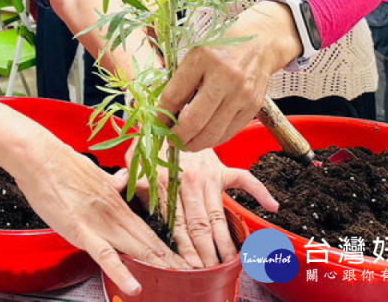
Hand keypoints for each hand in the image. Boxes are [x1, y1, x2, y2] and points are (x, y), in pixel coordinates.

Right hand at [10, 135, 186, 295]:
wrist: (39, 156)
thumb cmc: (60, 164)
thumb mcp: (94, 173)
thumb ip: (111, 182)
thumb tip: (123, 180)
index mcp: (117, 200)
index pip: (149, 228)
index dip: (168, 245)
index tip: (183, 257)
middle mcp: (114, 213)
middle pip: (149, 241)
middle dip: (171, 260)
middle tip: (192, 273)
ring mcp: (99, 223)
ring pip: (136, 248)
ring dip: (157, 266)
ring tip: (177, 280)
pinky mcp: (81, 231)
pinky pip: (105, 255)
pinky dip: (121, 272)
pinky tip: (134, 285)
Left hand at [122, 145, 277, 266]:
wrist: (172, 116)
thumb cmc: (152, 144)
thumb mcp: (135, 159)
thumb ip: (127, 177)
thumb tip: (114, 185)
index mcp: (168, 181)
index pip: (177, 222)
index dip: (184, 246)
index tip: (188, 265)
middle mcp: (190, 181)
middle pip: (200, 224)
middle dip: (205, 251)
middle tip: (211, 271)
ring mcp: (209, 175)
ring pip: (219, 213)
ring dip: (225, 239)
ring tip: (231, 261)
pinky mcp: (223, 168)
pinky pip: (245, 180)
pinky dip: (260, 192)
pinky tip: (273, 207)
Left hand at [158, 1, 300, 151]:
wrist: (260, 44)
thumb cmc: (221, 48)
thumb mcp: (195, 54)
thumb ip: (180, 81)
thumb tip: (163, 113)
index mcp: (203, 59)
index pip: (174, 96)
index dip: (161, 115)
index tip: (156, 124)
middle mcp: (224, 77)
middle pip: (194, 120)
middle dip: (178, 137)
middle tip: (170, 140)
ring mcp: (241, 94)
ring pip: (212, 133)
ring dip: (194, 144)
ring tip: (184, 144)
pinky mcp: (253, 107)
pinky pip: (228, 133)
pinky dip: (212, 141)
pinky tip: (203, 138)